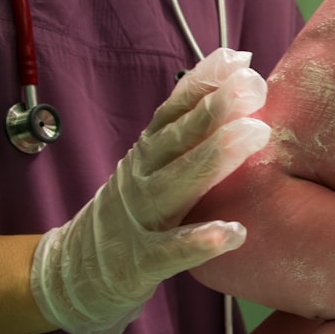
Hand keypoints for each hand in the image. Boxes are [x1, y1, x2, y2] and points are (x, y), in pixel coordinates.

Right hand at [30, 48, 270, 333]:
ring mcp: (140, 218)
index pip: (174, 110)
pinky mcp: (143, 261)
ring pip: (175, 184)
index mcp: (149, 150)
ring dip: (214, 158)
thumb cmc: (139, 208)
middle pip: (176, 138)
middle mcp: (141, 176)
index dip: (205, 84)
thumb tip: (241, 66)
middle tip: (253, 87)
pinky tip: (234, 232)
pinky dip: (201, 241)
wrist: (80, 271)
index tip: (240, 62)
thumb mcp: (158, 161)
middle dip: (213, 110)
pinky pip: (173, 251)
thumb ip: (193, 122)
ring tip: (254, 135)